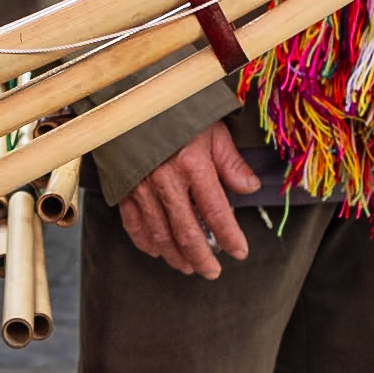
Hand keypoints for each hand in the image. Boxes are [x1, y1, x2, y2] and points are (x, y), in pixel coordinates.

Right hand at [119, 122, 260, 277]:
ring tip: (189, 268)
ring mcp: (142, 187)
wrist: (132, 100)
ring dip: (176, 256)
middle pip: (187, 232)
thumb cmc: (178, 112)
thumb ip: (230, 162)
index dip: (230, 237)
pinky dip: (146, 242)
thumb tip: (250, 188)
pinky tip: (157, 251)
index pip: (217, 213)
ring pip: (160, 234)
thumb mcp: (212, 130)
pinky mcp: (123, 189)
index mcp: (193, 165)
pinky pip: (134, 224)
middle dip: (202, 257)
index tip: (239, 252)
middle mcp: (166, 181)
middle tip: (212, 272)